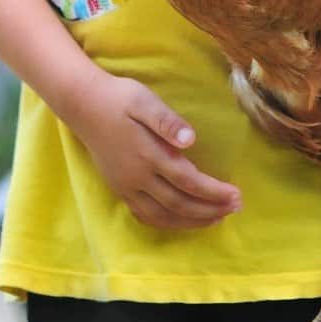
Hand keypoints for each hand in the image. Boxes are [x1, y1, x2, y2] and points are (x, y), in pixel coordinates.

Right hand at [76, 73, 242, 229]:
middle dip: (210, 210)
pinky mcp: (119, 189)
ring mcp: (126, 187)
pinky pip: (145, 216)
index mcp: (148, 154)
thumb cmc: (119, 98)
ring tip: (216, 219)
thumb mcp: (144, 100)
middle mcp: (137, 177)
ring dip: (192, 221)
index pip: (188, 181)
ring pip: (163, 216)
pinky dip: (167, 223)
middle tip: (235, 208)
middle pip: (179, 203)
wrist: (84, 105)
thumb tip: (190, 139)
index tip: (236, 194)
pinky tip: (181, 220)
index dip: (214, 192)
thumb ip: (167, 121)